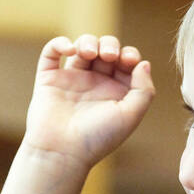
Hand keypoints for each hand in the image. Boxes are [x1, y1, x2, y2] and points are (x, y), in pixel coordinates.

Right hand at [0, 35, 152, 193]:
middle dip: (110, 45)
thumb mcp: (131, 115)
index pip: (126, 62)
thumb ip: (144, 90)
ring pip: (82, 46)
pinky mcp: (49, 79)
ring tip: (89, 53)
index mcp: (116, 92)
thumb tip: (143, 63)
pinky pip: (52, 53)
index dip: (129, 55)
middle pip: (106, 49)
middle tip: (108, 56)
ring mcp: (72, 80)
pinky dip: (60, 43)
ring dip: (88, 41)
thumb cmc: (98, 138)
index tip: (128, 61)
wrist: (62, 151)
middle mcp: (95, 83)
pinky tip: (69, 49)